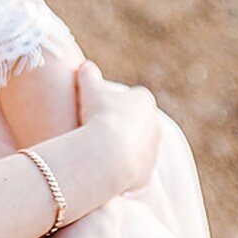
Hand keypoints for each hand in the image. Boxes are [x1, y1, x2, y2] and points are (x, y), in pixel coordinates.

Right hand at [77, 62, 161, 193]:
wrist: (108, 154)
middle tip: (98, 133)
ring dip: (122, 150)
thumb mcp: (89, 90)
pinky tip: (104, 171)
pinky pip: (133, 170)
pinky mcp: (147, 171)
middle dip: (121, 128)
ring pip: (136, 148)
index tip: (99, 111)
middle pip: (136, 124)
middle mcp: (154, 123)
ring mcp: (153, 149)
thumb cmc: (100, 116)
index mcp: (144, 100)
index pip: (131, 99)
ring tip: (99, 154)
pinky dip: (120, 170)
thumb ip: (88, 75)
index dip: (114, 105)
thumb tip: (84, 65)